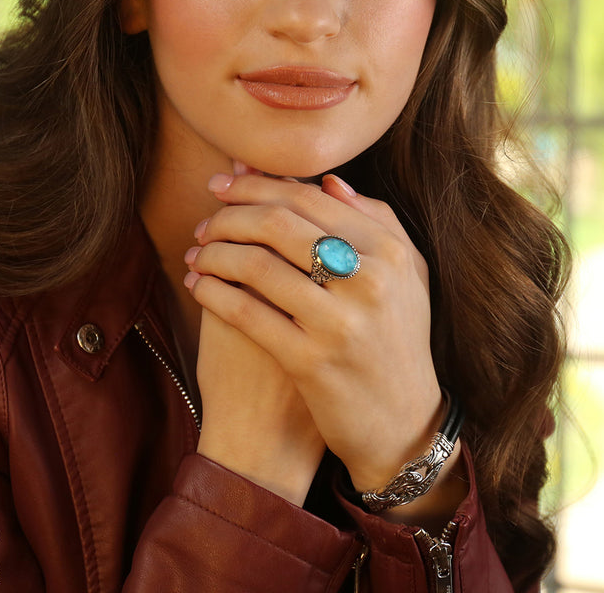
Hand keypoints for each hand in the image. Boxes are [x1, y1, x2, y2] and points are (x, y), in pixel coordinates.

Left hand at [185, 171, 442, 493]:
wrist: (404, 423)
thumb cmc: (398, 340)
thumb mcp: (406, 275)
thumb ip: (376, 221)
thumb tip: (329, 180)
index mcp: (388, 251)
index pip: (308, 198)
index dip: (256, 184)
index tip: (223, 183)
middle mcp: (368, 280)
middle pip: (277, 224)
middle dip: (228, 215)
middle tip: (204, 221)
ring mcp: (339, 322)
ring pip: (256, 265)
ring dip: (213, 253)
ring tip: (196, 254)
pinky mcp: (311, 362)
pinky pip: (246, 313)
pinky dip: (213, 293)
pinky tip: (197, 287)